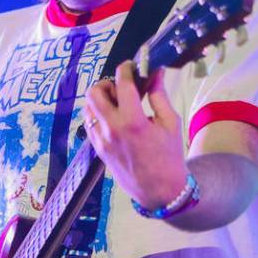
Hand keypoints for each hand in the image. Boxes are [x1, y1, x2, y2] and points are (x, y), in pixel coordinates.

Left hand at [83, 62, 188, 208]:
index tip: (131, 66)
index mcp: (133, 122)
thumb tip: (155, 73)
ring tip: (118, 103)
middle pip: (94, 92)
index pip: (122, 84)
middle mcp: (112, 129)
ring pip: (88, 107)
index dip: (126, 69)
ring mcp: (102, 140)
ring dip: (101, 99)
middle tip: (122, 88)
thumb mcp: (170, 123)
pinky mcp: (98, 148)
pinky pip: (89, 123)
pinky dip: (98, 114)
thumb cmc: (169, 157)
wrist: (159, 191)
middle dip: (108, 83)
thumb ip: (159, 96)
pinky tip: (114, 117)